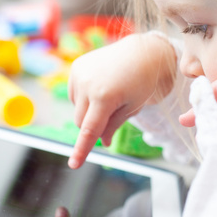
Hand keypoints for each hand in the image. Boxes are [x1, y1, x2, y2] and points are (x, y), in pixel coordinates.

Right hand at [67, 33, 176, 168]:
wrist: (141, 52)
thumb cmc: (142, 81)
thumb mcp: (132, 107)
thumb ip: (114, 126)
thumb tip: (101, 142)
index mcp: (104, 97)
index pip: (89, 131)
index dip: (82, 150)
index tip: (74, 165)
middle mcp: (87, 85)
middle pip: (81, 122)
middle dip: (93, 126)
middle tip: (113, 114)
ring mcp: (79, 74)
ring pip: (77, 109)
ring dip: (88, 110)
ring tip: (109, 95)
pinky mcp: (76, 67)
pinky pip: (74, 94)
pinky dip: (84, 97)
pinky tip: (100, 87)